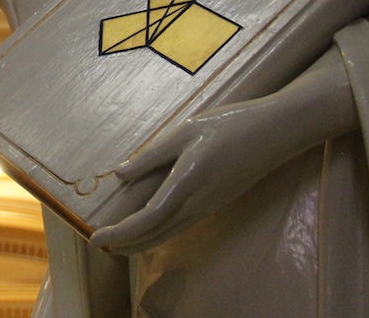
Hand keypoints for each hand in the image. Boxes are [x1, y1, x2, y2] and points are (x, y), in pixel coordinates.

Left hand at [91, 51, 357, 253]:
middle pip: (155, 234)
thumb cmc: (228, 125)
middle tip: (98, 243)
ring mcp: (208, 207)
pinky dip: (158, 234)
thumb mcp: (185, 132)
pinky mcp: (214, 204)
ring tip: (117, 243)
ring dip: (140, 242)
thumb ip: (151, 156)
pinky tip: (149, 229)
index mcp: (186, 183)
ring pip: (168, 234)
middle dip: (125, 243)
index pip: (147, 219)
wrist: (274, 133)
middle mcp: (197, 203)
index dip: (120, 232)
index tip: (95, 236)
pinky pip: (181, 227)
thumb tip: (120, 174)